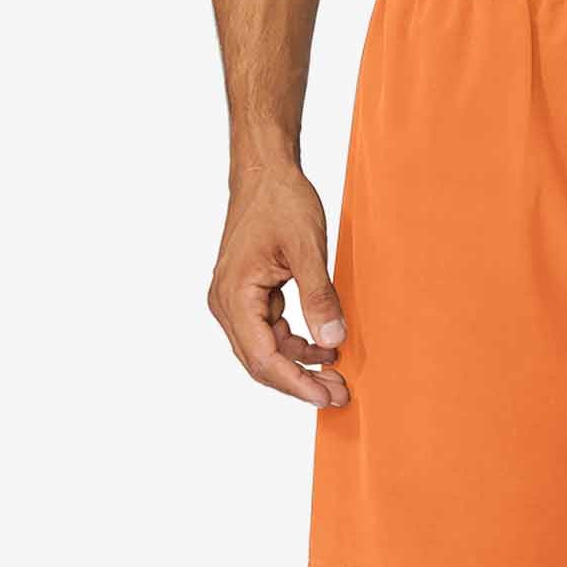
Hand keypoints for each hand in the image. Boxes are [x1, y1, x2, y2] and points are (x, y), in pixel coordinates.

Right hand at [208, 164, 348, 408]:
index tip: (326, 396)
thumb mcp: (307, 247)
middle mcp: (226, 303)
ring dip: (301, 366)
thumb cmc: (280, 199)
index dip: (296, 382)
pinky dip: (297, 345)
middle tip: (339, 394)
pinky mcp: (249, 296)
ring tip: (337, 376)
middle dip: (300, 381)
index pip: (262, 357)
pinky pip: (271, 334)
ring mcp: (235, 301)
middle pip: (261, 362)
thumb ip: (319, 296)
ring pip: (266, 351)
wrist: (265, 170)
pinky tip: (324, 348)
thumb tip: (332, 340)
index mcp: (234, 294)